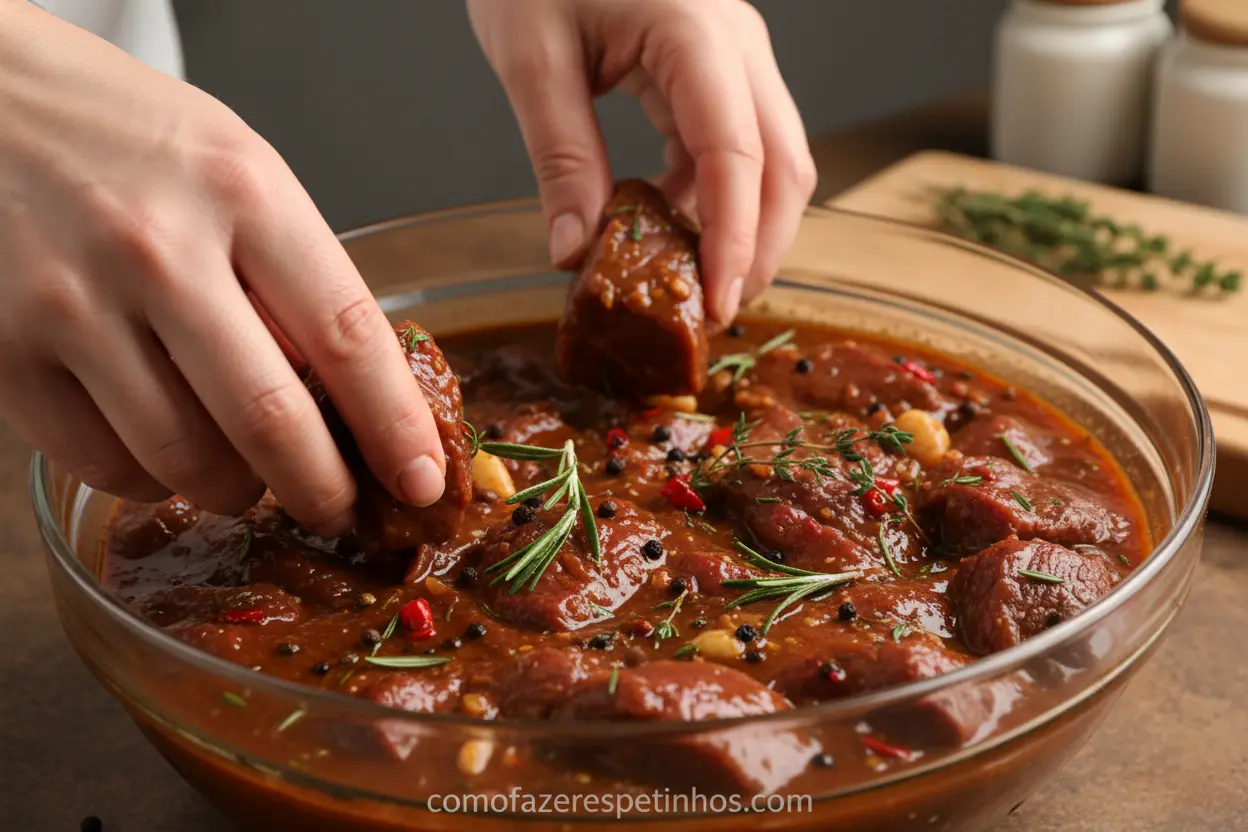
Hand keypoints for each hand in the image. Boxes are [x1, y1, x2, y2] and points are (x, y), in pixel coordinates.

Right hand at [0, 4, 447, 534]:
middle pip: (270, 420)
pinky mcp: (4, 351)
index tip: (421, 480)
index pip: (348, 336)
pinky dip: (153, 482)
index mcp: (243, 191)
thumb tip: (353, 400)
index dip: (396, 426)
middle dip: (323, 490)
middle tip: (339, 507)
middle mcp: (159, 249)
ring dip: (238, 492)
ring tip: (251, 479)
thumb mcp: (238, 170)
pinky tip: (166, 453)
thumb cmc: (129, 137)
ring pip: (186, 460)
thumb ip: (294, 275)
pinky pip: (104, 465)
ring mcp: (71, 303)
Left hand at [468, 0, 816, 325]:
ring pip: (775, 159)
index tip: (715, 305)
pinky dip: (715, 197)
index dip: (733, 241)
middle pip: (784, 165)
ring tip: (694, 283)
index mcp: (695, 32)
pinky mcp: (719, 67)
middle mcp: (737, 43)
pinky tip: (671, 227)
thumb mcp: (531, 56)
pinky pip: (739, 144)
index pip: (737, 155)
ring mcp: (736, 53)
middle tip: (714, 312)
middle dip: (759, 247)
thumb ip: (561, 155)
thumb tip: (574, 250)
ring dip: (745, 226)